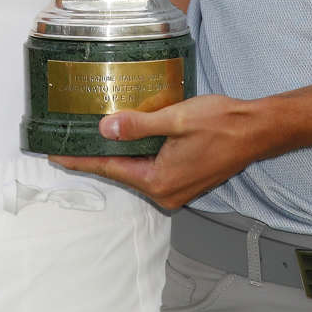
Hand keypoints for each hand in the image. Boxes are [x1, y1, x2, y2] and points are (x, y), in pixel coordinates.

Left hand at [50, 94, 277, 209]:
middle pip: (121, 172)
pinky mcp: (184, 181)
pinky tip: (128, 140)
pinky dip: (137, 156)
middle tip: (69, 142)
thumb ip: (139, 126)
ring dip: (118, 155)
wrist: (255, 131)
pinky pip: (151, 170)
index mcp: (159, 181)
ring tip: (92, 139)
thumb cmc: (221, 123)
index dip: (81, 160)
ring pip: (137, 170)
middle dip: (96, 157)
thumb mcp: (176, 119)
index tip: (55, 155)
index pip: (110, 169)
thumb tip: (104, 130)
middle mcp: (165, 192)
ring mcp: (176, 189)